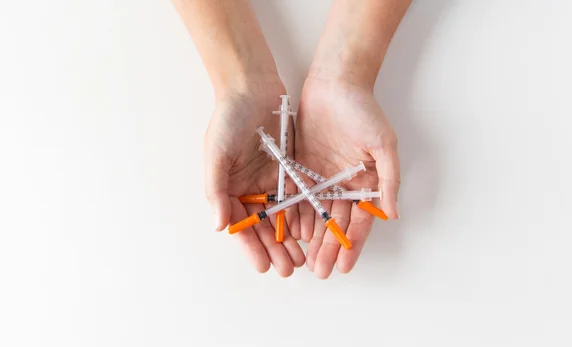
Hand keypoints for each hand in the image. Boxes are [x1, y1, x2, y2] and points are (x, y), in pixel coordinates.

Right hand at [206, 80, 304, 275]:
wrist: (252, 86)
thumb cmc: (228, 119)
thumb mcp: (216, 153)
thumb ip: (216, 190)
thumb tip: (219, 226)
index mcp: (229, 188)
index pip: (241, 225)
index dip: (251, 248)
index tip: (262, 267)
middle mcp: (250, 188)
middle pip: (263, 226)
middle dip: (274, 249)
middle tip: (289, 268)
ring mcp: (270, 180)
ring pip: (282, 216)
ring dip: (290, 238)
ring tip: (302, 258)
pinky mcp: (290, 170)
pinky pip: (298, 196)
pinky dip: (303, 214)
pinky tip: (312, 231)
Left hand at [295, 77, 400, 278]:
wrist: (335, 83)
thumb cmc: (363, 111)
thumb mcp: (383, 145)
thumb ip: (388, 180)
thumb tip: (393, 214)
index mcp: (365, 183)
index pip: (359, 221)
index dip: (352, 245)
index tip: (344, 266)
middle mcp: (343, 184)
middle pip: (335, 223)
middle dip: (328, 248)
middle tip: (320, 271)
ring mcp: (321, 177)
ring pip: (315, 214)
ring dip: (310, 237)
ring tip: (303, 259)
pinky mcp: (301, 167)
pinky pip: (296, 196)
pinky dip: (293, 214)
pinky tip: (289, 233)